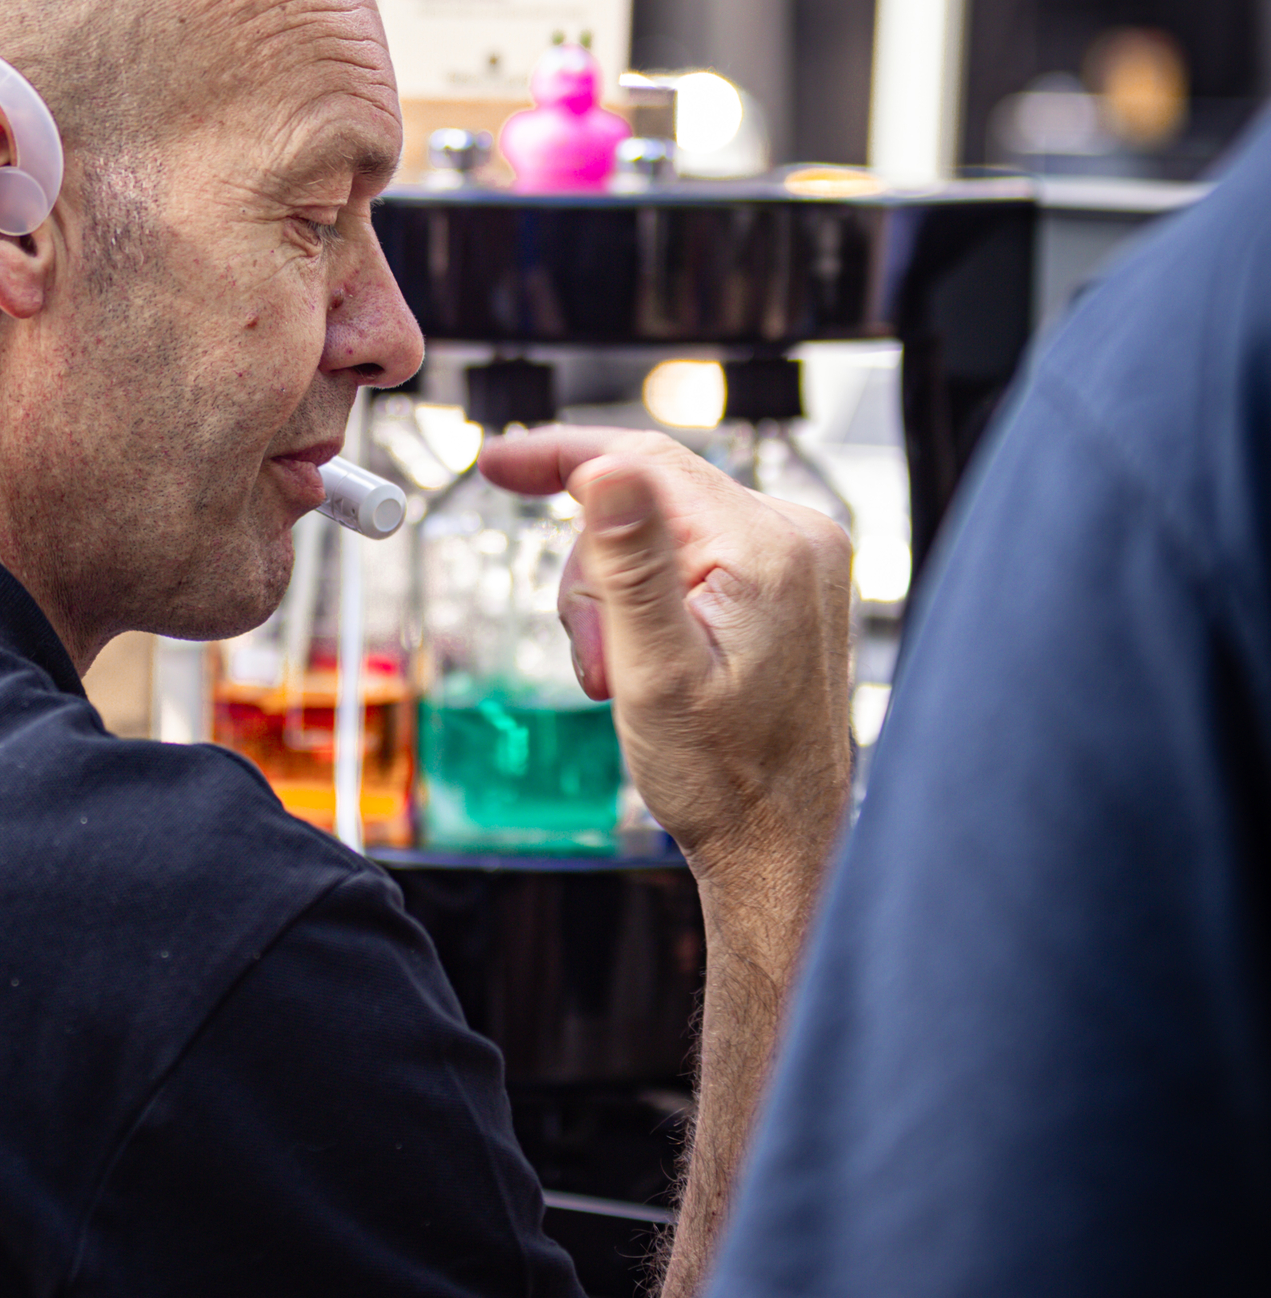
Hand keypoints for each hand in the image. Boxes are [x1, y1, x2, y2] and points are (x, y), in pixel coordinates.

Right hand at [479, 428, 849, 904]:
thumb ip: (631, 561)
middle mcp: (796, 536)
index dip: (559, 456)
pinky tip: (653, 658)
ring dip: (620, 597)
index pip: (644, 460)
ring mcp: (798, 558)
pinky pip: (693, 554)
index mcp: (767, 547)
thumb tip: (606, 466)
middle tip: (596, 658)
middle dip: (597, 576)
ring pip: (661, 529)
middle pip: (647, 499)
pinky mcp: (789, 581)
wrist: (777, 842)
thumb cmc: (723, 777)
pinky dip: (653, 598)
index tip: (498, 465)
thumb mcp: (655, 671)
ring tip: (624, 676)